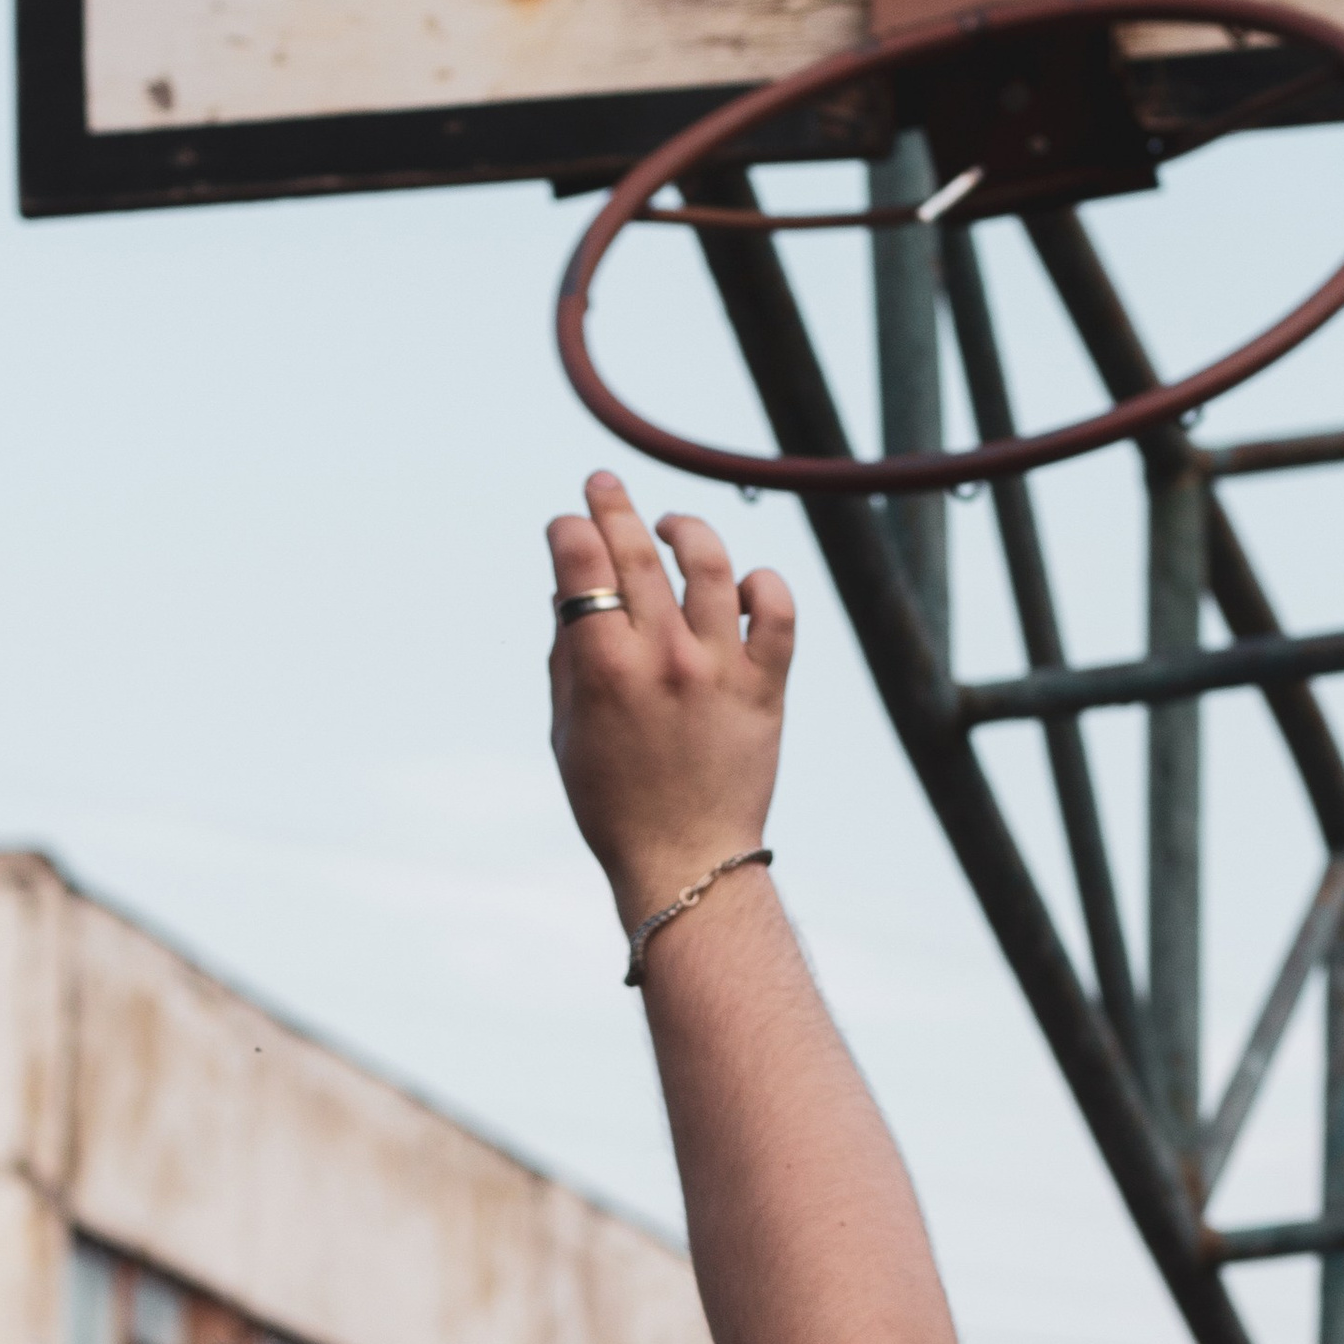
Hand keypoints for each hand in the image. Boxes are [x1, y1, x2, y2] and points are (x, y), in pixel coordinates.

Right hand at [546, 473, 794, 935]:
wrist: (686, 859)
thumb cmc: (613, 802)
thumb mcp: (567, 729)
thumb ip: (566, 657)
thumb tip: (568, 592)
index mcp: (604, 668)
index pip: (582, 564)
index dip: (569, 530)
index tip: (566, 525)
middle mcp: (664, 657)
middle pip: (637, 550)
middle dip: (613, 505)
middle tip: (603, 484)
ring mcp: (720, 666)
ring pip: (709, 562)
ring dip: (685, 529)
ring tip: (671, 525)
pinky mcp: (767, 684)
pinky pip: (777, 608)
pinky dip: (761, 582)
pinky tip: (740, 582)